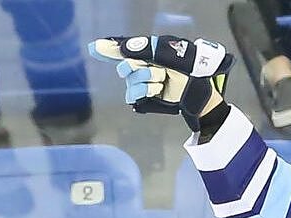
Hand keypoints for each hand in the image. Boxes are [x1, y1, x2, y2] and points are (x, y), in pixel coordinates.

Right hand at [88, 35, 231, 130]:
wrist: (197, 88)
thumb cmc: (186, 67)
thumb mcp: (167, 51)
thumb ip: (144, 48)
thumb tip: (123, 49)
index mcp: (146, 52)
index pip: (122, 49)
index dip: (108, 48)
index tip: (93, 48)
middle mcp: (140, 66)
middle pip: (124, 66)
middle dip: (138, 67)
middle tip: (157, 69)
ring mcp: (141, 83)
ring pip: (129, 80)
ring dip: (147, 79)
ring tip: (162, 80)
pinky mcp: (143, 98)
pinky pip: (132, 94)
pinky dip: (145, 90)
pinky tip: (158, 88)